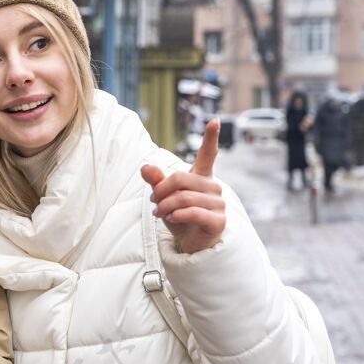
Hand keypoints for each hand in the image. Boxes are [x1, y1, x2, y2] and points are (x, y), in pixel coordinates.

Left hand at [140, 118, 226, 253]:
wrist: (190, 242)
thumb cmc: (179, 216)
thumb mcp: (163, 197)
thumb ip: (156, 182)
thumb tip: (145, 167)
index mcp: (201, 177)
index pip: (208, 155)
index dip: (211, 138)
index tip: (214, 120)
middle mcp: (213, 187)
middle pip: (180, 179)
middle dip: (161, 191)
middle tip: (154, 202)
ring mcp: (218, 204)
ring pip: (184, 197)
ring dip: (165, 206)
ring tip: (159, 213)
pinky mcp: (218, 220)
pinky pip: (194, 212)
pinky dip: (177, 215)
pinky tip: (171, 219)